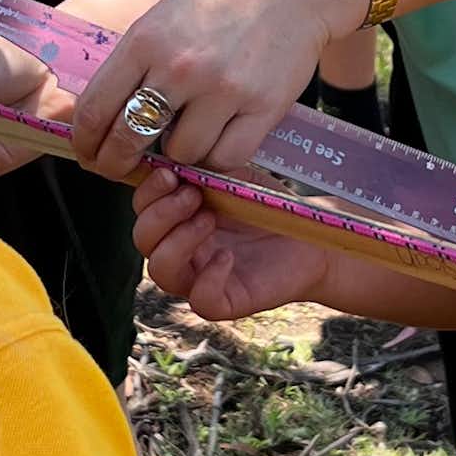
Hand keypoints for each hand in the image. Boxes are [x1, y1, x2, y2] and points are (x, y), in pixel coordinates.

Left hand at [74, 0, 361, 182]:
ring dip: (180, 152)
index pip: (95, 109)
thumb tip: (101, 120)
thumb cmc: (221, 4)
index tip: (87, 154)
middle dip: (116, 163)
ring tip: (190, 131)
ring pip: (181, 154)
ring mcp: (223, 89)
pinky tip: (221, 137)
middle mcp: (180, 66)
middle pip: (128, 140)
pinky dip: (219, 155)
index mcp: (146, 40)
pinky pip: (226, 157)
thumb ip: (133, 65)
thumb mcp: (164, 19)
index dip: (85, 142)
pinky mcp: (262, 108)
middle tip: (119, 168)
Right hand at [132, 168, 336, 321]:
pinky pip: (200, 301)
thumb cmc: (269, 207)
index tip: (171, 173)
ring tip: (209, 219)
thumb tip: (176, 153)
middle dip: (160, 214)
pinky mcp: (227, 301)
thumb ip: (204, 168)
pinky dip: (208, 278)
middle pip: (143, 241)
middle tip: (192, 196)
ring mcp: (201, 278)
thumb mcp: (234, 178)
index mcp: (179, 220)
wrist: (311, 237)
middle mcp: (183, 251)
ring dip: (178, 241)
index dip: (147, 192)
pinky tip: (228, 256)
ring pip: (160, 271)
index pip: (143, 210)